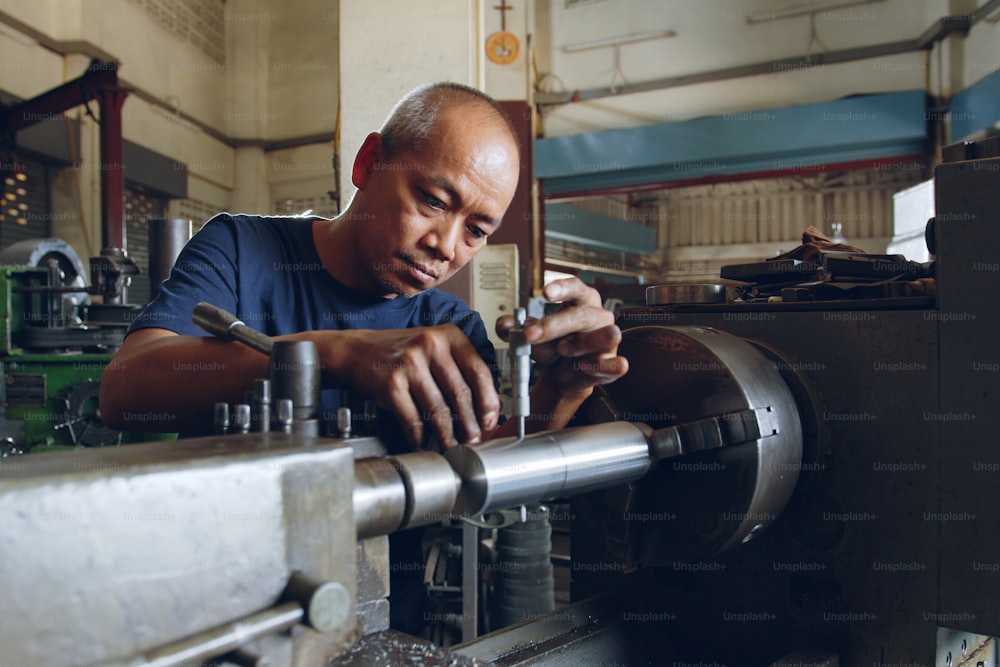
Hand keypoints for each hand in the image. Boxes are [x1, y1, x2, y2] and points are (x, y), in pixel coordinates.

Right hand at [333, 324, 499, 449]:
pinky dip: (419, 436)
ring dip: (447, 435)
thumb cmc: (400, 353)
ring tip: (451, 446)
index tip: (490, 420)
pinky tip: (422, 442)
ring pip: (438, 409)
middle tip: (474, 440)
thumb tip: (483, 410)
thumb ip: (459, 371)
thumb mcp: (434, 349)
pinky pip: (413, 419)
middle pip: (460, 393)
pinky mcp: (391, 383)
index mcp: (449, 335)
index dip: (488, 401)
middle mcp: (430, 344)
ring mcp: (409, 363)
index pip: (479, 372)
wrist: (357, 351)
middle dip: (470, 424)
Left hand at [496, 278, 627, 396]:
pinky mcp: (612, 363)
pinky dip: (601, 366)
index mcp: (579, 301)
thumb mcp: (531, 336)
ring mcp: (608, 339)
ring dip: (581, 344)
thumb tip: (504, 325)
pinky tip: (584, 367)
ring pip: (607, 335)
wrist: (564, 373)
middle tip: (531, 335)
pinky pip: (616, 364)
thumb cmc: (552, 346)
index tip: (544, 293)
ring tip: (562, 350)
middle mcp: (597, 317)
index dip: (562, 289)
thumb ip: (514, 328)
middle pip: (582, 315)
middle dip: (555, 325)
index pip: (575, 287)